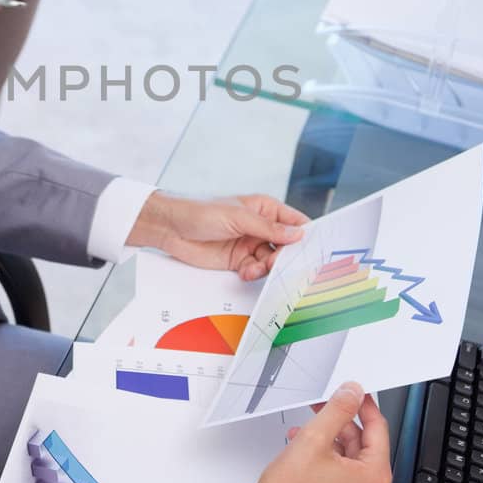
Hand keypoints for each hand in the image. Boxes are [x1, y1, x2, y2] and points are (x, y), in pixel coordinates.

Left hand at [125, 190, 306, 279]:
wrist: (170, 228)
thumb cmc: (200, 211)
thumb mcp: (237, 216)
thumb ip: (267, 228)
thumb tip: (297, 235)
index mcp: (264, 208)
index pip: (293, 222)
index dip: (304, 235)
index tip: (312, 250)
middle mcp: (260, 227)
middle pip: (286, 246)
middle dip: (285, 257)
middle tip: (277, 263)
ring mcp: (249, 244)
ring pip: (272, 261)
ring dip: (267, 267)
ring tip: (255, 268)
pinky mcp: (238, 260)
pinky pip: (255, 270)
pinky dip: (254, 274)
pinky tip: (245, 273)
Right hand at [230, 383, 391, 482]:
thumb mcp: (315, 438)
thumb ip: (339, 409)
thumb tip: (353, 394)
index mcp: (374, 480)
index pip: (378, 430)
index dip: (363, 406)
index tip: (355, 394)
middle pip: (364, 448)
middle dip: (340, 427)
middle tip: (323, 411)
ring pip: (352, 466)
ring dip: (331, 445)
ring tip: (305, 434)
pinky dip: (329, 467)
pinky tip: (307, 456)